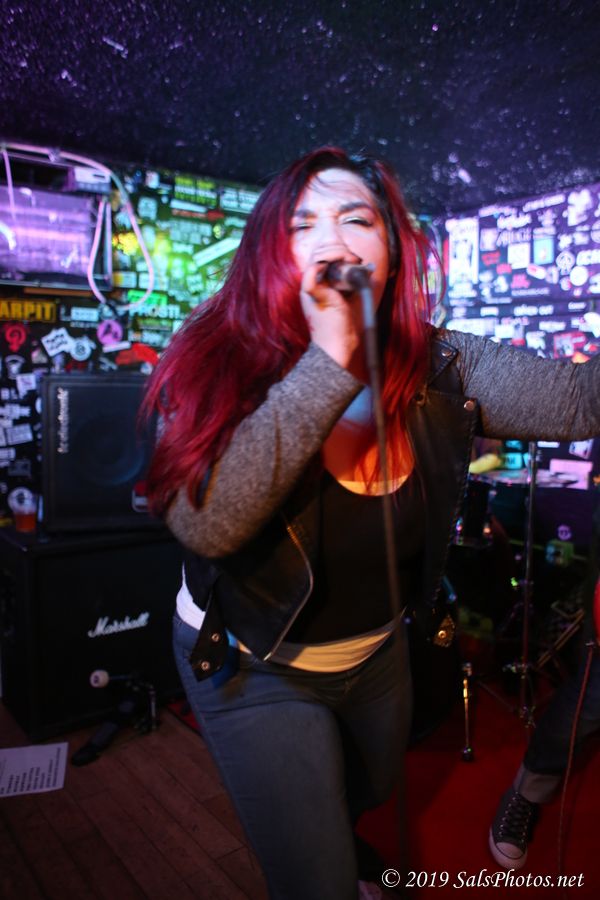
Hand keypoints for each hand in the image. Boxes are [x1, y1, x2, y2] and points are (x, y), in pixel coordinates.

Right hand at [299, 260, 365, 374]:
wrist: (339, 346)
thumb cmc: (345, 327)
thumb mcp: (352, 297)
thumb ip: (355, 281)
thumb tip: (367, 266)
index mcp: (318, 284)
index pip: (322, 256)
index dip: (337, 250)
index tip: (353, 256)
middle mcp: (311, 284)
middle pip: (319, 253)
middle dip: (338, 248)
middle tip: (353, 257)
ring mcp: (310, 289)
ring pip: (316, 258)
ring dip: (335, 253)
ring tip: (349, 259)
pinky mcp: (312, 295)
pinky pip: (312, 273)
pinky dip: (325, 262)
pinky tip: (340, 262)